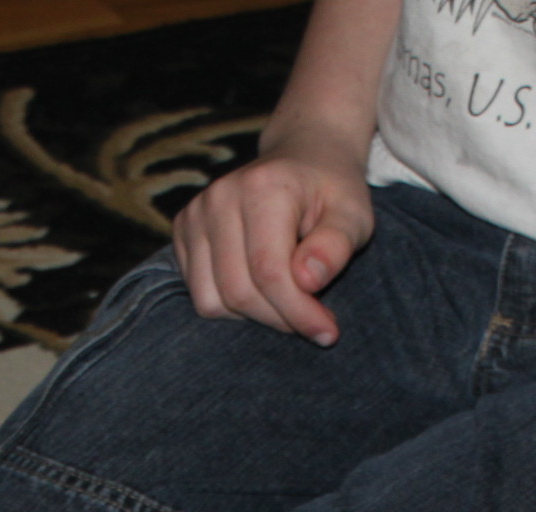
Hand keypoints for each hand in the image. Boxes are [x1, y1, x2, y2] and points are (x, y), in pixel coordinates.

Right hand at [170, 140, 374, 345]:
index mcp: (263, 188)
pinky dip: (231, 305)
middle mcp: (219, 197)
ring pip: (212, 301)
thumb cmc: (332, 191)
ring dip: (254, 315)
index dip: (298, 313)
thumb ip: (336, 246)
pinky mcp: (183, 230)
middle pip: (238, 292)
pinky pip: (200, 294)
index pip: (270, 273)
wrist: (303, 156)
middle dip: (280, 318)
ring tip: (287, 298)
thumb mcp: (352, 215)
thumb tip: (307, 281)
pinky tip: (260, 286)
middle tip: (313, 317)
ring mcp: (195, 213)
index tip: (327, 333)